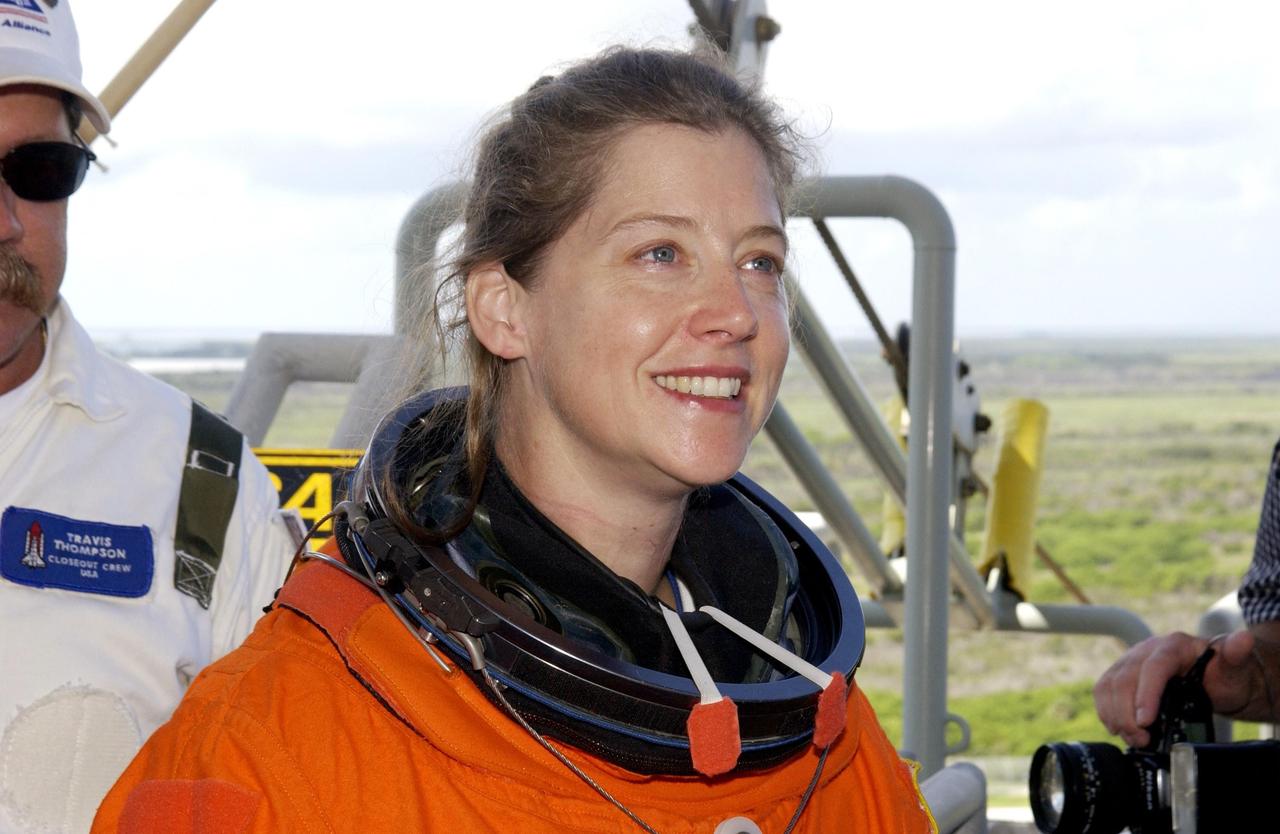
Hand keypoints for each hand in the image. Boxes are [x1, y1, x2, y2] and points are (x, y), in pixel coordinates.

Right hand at [1093, 629, 1260, 747]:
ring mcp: (1130, 661)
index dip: (1146, 694)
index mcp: (1172, 645)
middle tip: (1142, 739)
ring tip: (1133, 737)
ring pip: (1108, 685)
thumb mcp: (1235, 665)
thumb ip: (1236, 653)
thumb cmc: (1224, 673)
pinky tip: (1118, 727)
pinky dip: (1106, 711)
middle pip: (1124, 679)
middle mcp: (1146, 650)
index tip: (1146, 720)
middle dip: (1128, 714)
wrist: (1214, 677)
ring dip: (1114, 715)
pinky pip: (1103, 690)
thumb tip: (1242, 640)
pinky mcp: (1121, 674)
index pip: (1153, 667)